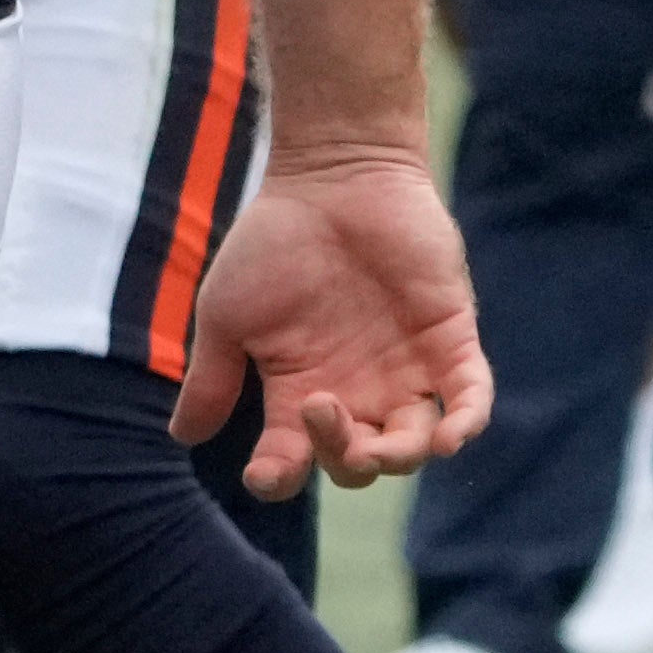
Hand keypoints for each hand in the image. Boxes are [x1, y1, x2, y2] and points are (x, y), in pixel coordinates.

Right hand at [172, 148, 491, 497]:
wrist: (332, 175)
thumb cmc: (272, 241)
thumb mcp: (227, 313)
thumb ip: (211, 377)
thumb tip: (182, 438)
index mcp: (302, 393)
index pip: (294, 460)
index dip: (278, 477)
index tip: (263, 473)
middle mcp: (358, 393)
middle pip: (359, 462)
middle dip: (341, 454)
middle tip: (318, 406)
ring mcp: (406, 370)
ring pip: (414, 443)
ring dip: (398, 455)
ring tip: (376, 442)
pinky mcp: (449, 339)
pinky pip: (470, 397)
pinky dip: (466, 422)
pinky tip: (452, 437)